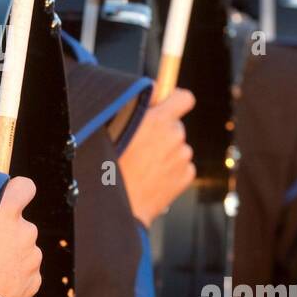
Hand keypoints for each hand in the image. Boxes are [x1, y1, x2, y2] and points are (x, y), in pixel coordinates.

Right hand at [0, 158, 41, 296]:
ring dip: (10, 253)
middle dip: (7, 230)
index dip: (15, 190)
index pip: (25, 186)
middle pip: (21, 222)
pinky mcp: (35, 281)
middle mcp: (25, 232)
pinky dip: (14, 273)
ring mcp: (32, 258)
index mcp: (6, 213)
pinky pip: (26, 270)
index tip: (4, 199)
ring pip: (23, 248)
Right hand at [118, 88, 196, 227]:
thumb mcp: (114, 127)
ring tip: (143, 165)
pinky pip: (182, 165)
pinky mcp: (186, 175)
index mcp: (157, 120)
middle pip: (176, 125)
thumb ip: (137, 105)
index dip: (174, 99)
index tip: (165, 105)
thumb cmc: (109, 167)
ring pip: (178, 146)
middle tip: (141, 145)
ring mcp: (182, 157)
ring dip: (166, 151)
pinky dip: (171, 169)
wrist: (119, 207)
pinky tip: (152, 177)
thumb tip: (154, 89)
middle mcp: (174, 136)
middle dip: (163, 131)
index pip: (184, 97)